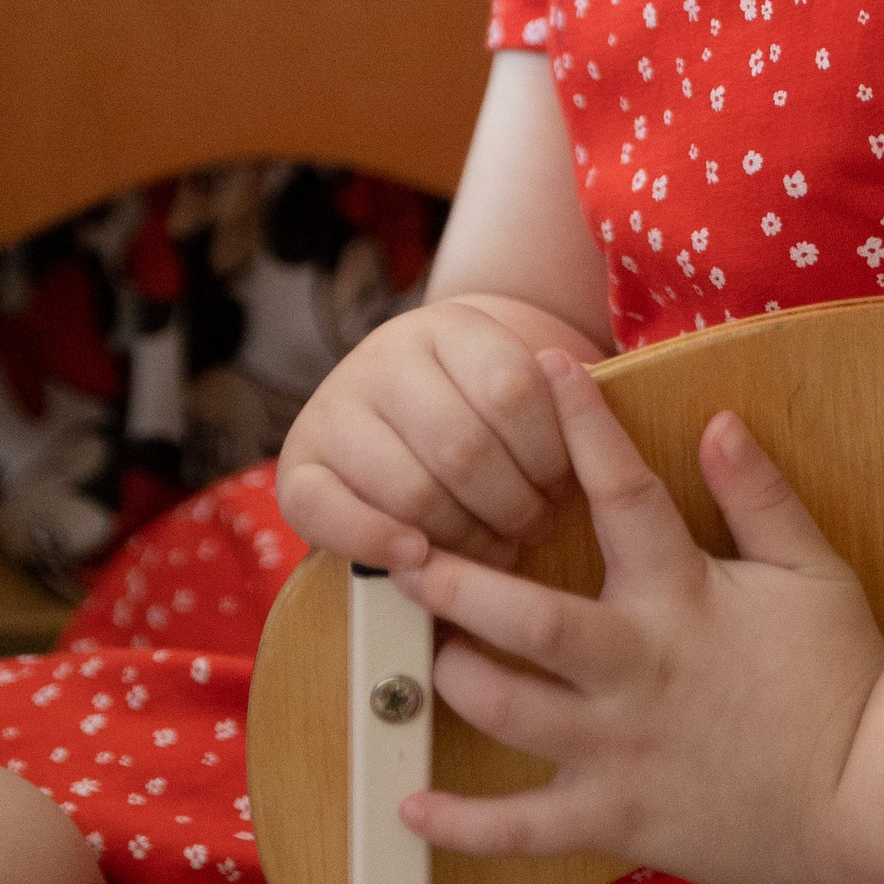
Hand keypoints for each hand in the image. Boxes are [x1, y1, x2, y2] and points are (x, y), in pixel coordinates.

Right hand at [277, 296, 588, 569]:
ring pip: (413, 490)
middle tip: (534, 529)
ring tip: (495, 550)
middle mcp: (383, 357)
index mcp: (448, 326)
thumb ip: (553, 405)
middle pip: (466, 448)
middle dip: (513, 505)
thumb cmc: (481, 406)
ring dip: (464, 538)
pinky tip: (418, 557)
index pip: (514, 389)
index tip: (567, 486)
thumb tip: (585, 443)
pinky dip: (378, 543)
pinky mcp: (298, 466)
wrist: (399, 408)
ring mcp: (334, 409)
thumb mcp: (516, 381)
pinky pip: (331, 514)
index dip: (552, 453)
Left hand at [393, 350, 883, 883]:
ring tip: (417, 656)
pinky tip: (410, 805)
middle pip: (522, 619)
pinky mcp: (616, 818)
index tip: (541, 365)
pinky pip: (522, 828)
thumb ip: (759, 494)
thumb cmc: (843, 674)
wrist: (874, 790)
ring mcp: (620, 748)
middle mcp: (636, 665)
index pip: (622, 490)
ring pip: (506, 712)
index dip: (581, 422)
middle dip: (452, 584)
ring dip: (451, 681)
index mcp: (681, 595)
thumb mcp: (813, 568)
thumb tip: (717, 420)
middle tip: (399, 553)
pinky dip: (460, 824)